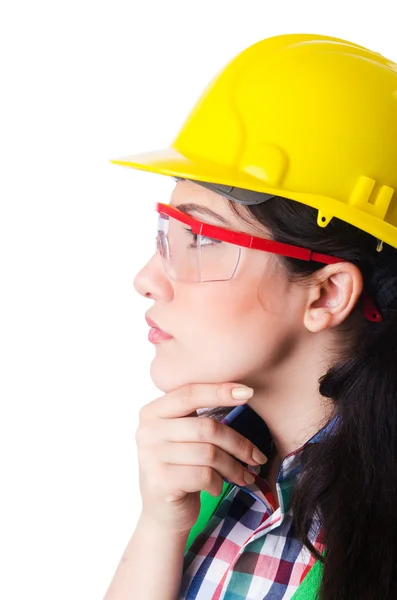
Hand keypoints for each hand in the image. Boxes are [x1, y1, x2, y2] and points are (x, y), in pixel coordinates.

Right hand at [135, 382, 267, 535]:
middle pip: (206, 427)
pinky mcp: (160, 482)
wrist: (163, 515)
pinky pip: (204, 475)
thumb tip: (242, 392)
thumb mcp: (184, 437)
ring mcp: (150, 457)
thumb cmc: (181, 469)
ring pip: (209, 453)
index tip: (248, 392)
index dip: (220, 391)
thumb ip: (199, 416)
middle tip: (257, 457)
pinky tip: (216, 487)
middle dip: (238, 443)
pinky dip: (218, 482)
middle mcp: (147, 431)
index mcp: (152, 412)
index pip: (190, 393)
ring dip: (234, 467)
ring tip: (243, 476)